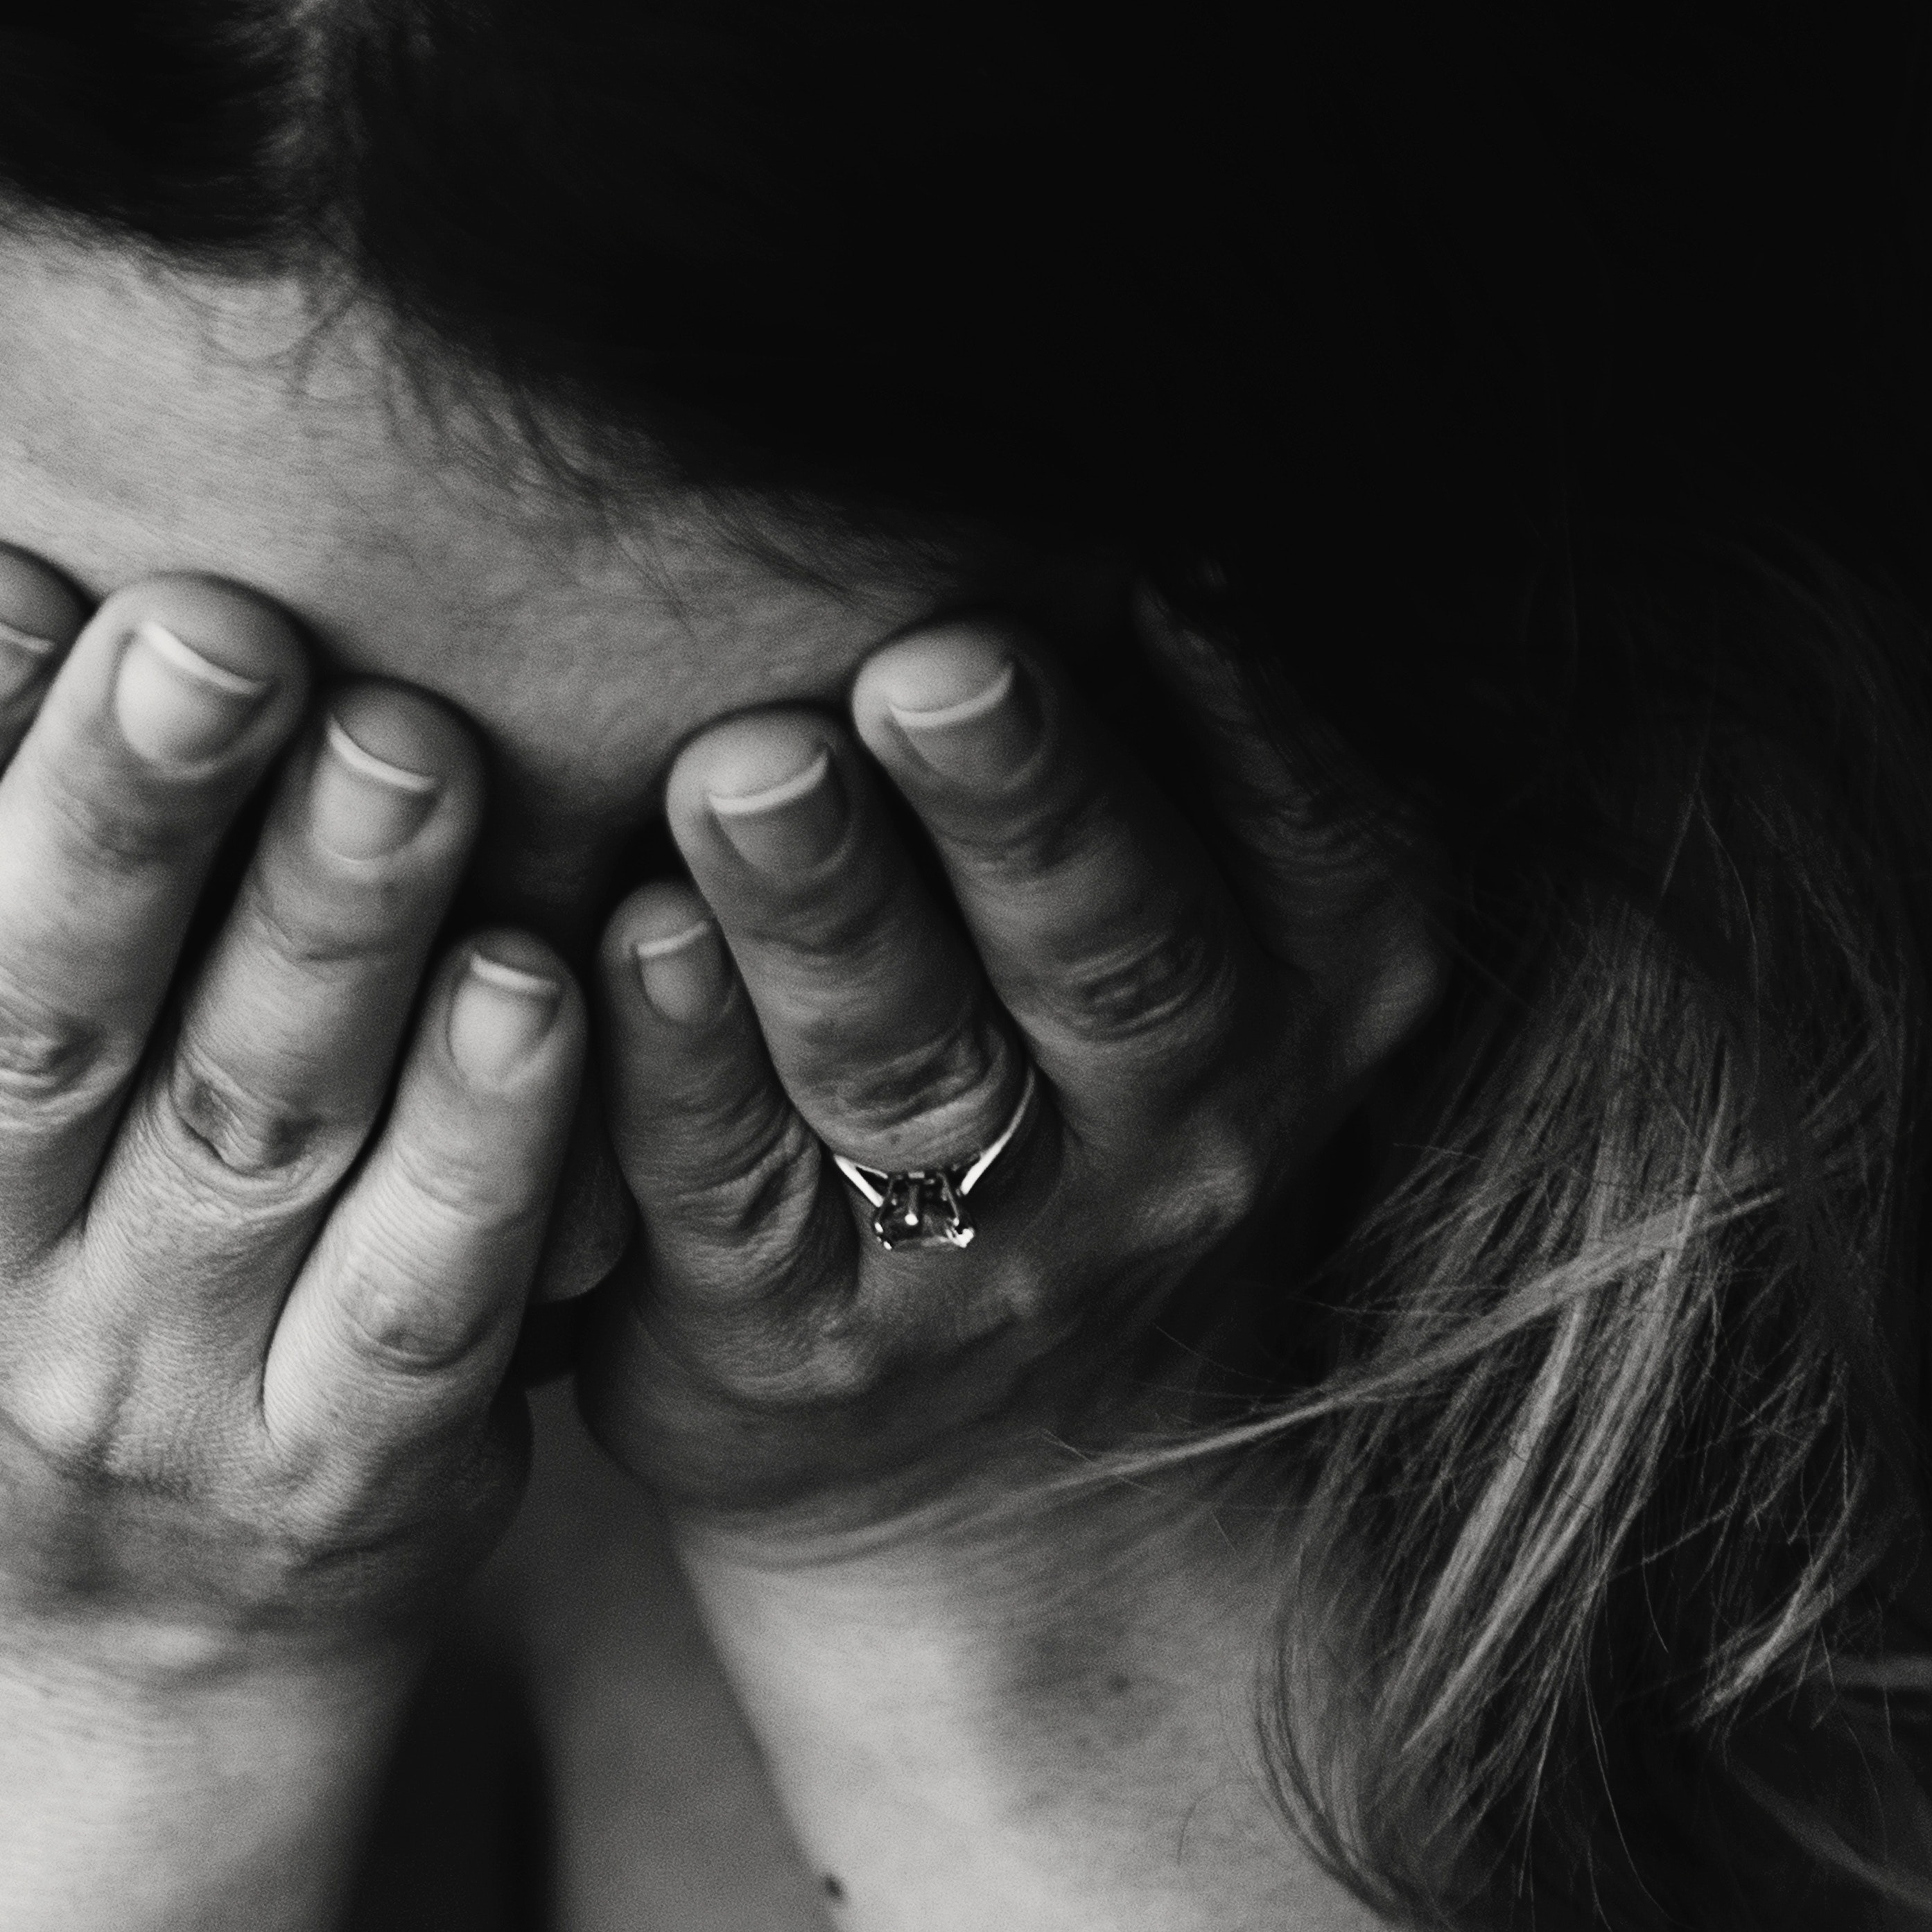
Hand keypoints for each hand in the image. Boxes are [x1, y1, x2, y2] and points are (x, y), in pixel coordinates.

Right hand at [0, 415, 584, 1680]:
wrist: (56, 1623)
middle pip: (33, 1004)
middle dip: (127, 811)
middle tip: (230, 628)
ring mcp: (145, 1374)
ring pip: (247, 1126)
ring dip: (333, 931)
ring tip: (414, 746)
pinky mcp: (339, 1466)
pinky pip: (419, 1291)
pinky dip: (484, 1146)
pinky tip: (545, 990)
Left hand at [577, 591, 1437, 1566]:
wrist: (1007, 1477)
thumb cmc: (1087, 1091)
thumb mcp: (1223, 937)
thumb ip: (1173, 746)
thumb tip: (1091, 454)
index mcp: (1311, 991)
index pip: (1307, 839)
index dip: (1239, 711)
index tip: (1160, 562)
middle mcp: (1184, 1130)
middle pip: (1111, 954)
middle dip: (1023, 802)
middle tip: (935, 662)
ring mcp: (998, 1256)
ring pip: (910, 1069)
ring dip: (823, 912)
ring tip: (744, 771)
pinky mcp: (797, 1340)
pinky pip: (733, 1193)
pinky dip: (678, 1068)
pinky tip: (620, 947)